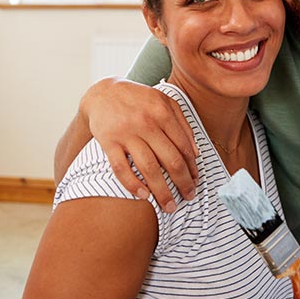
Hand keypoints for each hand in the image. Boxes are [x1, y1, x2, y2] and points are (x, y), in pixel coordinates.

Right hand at [82, 78, 198, 211]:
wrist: (103, 92)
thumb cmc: (139, 100)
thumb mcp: (165, 102)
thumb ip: (183, 124)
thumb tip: (196, 153)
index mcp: (163, 113)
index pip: (184, 147)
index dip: (193, 167)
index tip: (196, 181)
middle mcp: (146, 123)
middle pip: (170, 160)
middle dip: (183, 183)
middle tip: (189, 197)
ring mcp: (126, 133)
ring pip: (149, 168)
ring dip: (162, 190)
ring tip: (170, 205)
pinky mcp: (108, 142)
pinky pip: (121, 168)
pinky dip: (132, 184)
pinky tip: (144, 196)